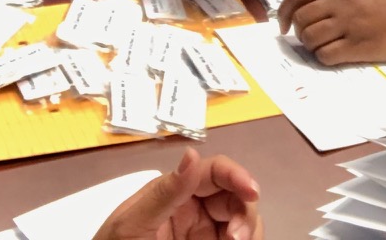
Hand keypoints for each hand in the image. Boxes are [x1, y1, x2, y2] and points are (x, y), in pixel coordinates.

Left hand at [94, 149, 261, 239]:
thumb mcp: (133, 223)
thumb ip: (165, 192)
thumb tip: (191, 154)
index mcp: (174, 190)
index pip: (214, 171)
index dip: (237, 175)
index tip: (252, 191)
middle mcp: (194, 207)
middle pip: (235, 197)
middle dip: (245, 212)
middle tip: (237, 239)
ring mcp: (203, 232)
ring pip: (242, 221)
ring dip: (248, 231)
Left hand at [277, 0, 385, 64]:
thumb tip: (308, 8)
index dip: (284, 10)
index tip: (283, 23)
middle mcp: (341, 3)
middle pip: (302, 19)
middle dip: (299, 32)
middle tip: (308, 37)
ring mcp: (349, 25)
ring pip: (310, 39)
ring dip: (311, 46)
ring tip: (323, 46)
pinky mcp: (358, 47)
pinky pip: (326, 56)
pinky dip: (324, 57)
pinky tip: (335, 54)